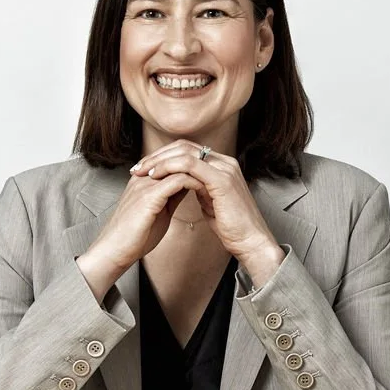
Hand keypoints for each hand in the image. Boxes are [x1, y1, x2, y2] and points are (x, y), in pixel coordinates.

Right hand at [89, 165, 204, 272]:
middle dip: (197, 162)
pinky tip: (204, 189)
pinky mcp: (149, 196)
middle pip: (174, 156)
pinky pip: (177, 180)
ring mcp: (145, 184)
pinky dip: (194, 182)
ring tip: (213, 178)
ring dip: (197, 171)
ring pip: (177, 165)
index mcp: (144, 178)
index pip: (170, 159)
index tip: (209, 170)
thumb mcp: (158, 210)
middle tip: (215, 169)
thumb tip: (188, 185)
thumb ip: (171, 194)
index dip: (191, 162)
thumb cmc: (135, 235)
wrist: (115, 250)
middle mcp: (143, 176)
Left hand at [130, 139, 283, 269]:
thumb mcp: (211, 202)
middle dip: (157, 156)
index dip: (163, 156)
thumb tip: (184, 184)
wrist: (251, 242)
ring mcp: (224, 169)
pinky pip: (190, 165)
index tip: (145, 168)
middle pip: (183, 147)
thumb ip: (200, 188)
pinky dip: (170, 168)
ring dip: (159, 161)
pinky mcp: (222, 180)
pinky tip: (156, 177)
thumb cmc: (232, 227)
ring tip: (143, 172)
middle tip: (137, 167)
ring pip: (184, 153)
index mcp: (222, 165)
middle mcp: (224, 162)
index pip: (187, 150)